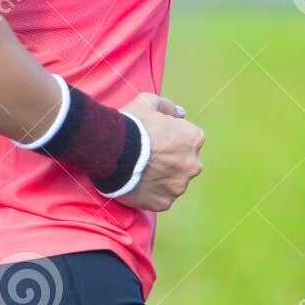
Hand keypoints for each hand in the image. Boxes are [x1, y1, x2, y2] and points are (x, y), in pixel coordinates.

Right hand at [111, 92, 203, 211]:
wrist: (112, 151)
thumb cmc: (131, 124)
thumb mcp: (148, 102)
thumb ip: (167, 106)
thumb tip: (180, 113)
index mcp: (193, 139)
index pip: (190, 138)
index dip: (173, 137)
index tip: (158, 138)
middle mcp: (192, 165)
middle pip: (185, 162)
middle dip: (171, 160)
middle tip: (148, 156)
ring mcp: (178, 186)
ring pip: (173, 182)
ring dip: (162, 178)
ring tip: (139, 171)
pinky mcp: (163, 202)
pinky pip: (160, 198)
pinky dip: (151, 193)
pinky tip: (137, 183)